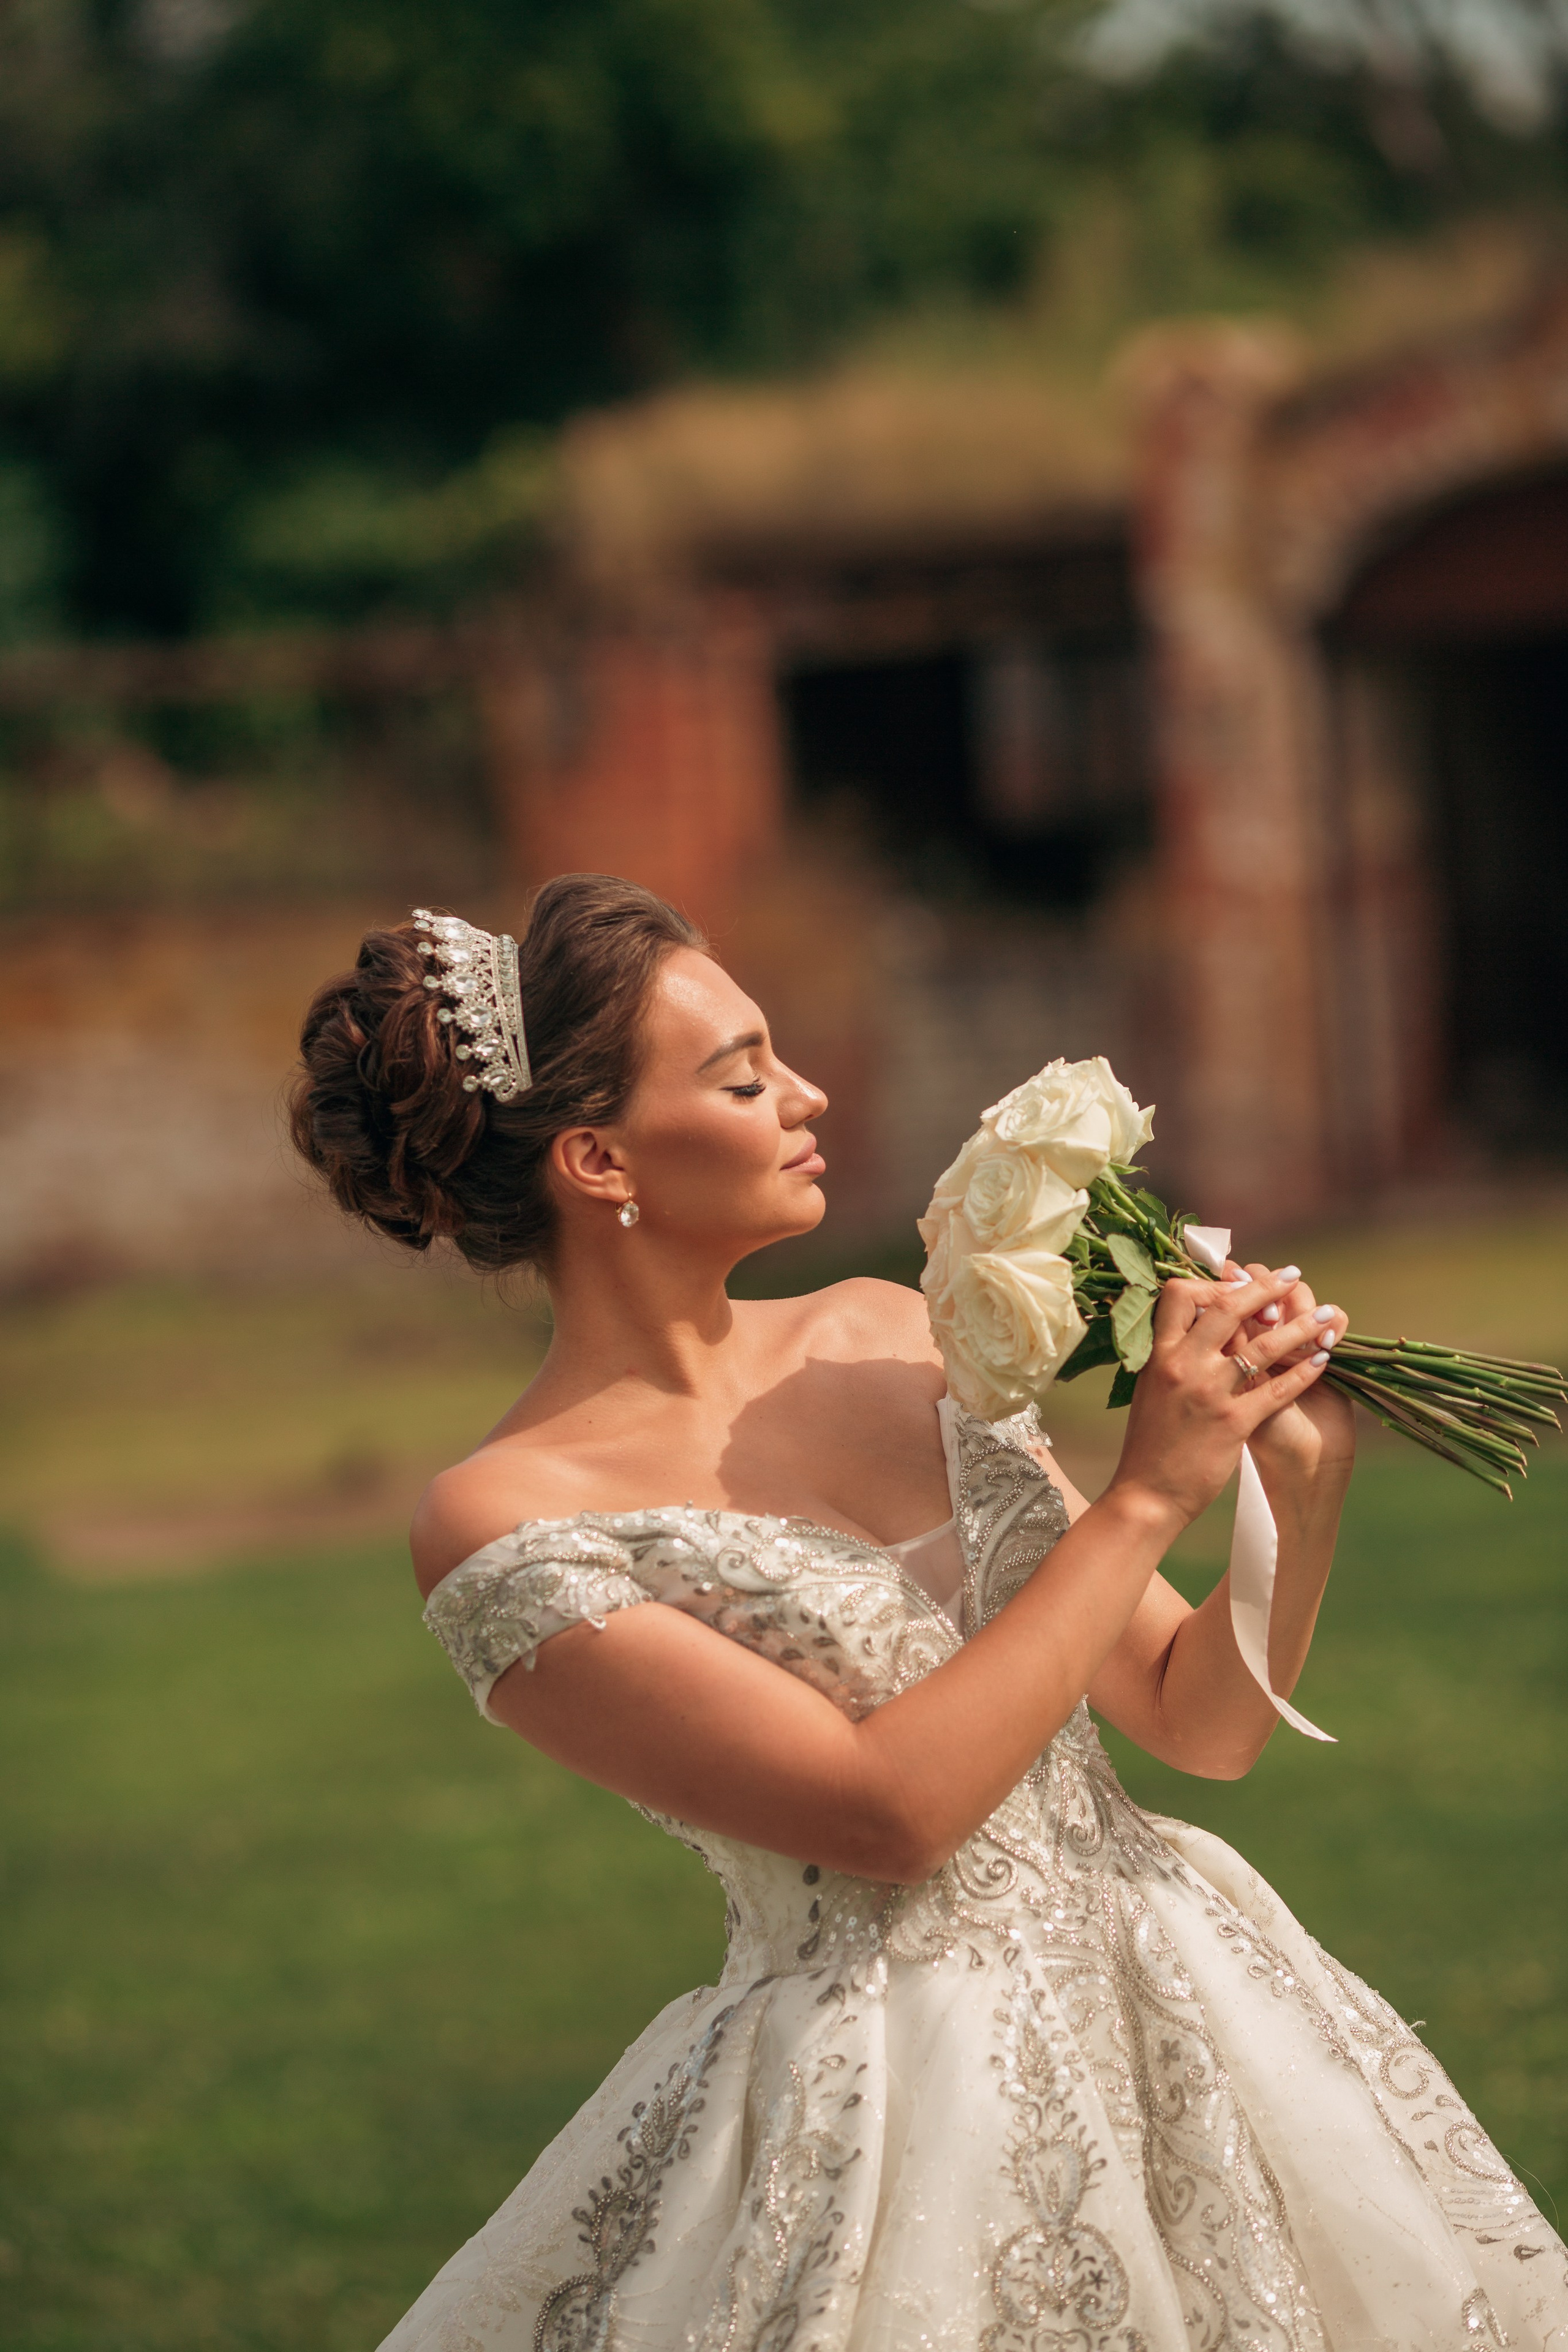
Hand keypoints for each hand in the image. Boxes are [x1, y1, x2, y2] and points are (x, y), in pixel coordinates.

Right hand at [1108, 1267, 1342, 1531]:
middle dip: (1266, 1287)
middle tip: (1293, 1277)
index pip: (1180, 1294)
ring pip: (1264, 1345)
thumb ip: (1174, 1354)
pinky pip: (1278, 1389)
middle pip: (1228, 1308)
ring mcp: (1209, 1394)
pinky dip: (1305, 1370)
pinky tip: (1323, 1359)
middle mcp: (1183, 1366)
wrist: (1148, 1494)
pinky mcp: (1234, 1424)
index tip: (1238, 1283)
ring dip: (1301, 1326)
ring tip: (1327, 1316)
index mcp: (1160, 1354)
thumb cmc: (1150, 1441)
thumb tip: (1200, 1323)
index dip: (1213, 1283)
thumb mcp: (1152, 1386)